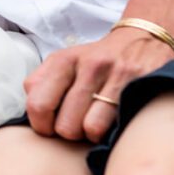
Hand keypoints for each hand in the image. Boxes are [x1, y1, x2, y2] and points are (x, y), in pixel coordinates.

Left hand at [24, 26, 173, 140]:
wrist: (142, 39)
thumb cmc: (96, 59)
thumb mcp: (64, 61)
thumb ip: (41, 83)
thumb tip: (31, 112)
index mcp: (63, 60)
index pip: (38, 105)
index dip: (42, 126)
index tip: (50, 128)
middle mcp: (89, 66)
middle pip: (66, 125)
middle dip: (70, 133)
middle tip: (77, 125)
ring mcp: (116, 77)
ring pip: (91, 129)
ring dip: (92, 135)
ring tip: (95, 123)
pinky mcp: (140, 87)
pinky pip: (117, 127)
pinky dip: (112, 131)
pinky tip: (112, 122)